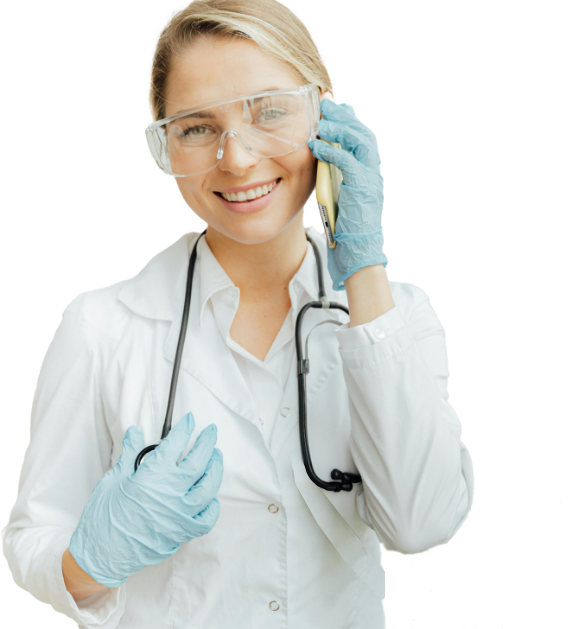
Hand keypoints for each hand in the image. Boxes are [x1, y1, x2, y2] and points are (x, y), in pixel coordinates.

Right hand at [69, 412, 222, 587]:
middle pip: (199, 461)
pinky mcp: (181, 533)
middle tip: (211, 431)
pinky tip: (210, 496)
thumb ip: (130, 454)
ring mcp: (179, 514)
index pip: (175, 444)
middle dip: (207, 442)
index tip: (190, 421)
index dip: (184, 429)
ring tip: (216, 457)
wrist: (100, 555)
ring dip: (215, 469)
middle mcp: (170, 493)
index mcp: (152, 476)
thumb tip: (135, 432)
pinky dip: (212, 505)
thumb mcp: (113, 479)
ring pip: (208, 487)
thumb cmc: (103, 517)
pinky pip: (206, 518)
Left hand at [309, 99, 387, 291]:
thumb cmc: (346, 228)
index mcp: (368, 173)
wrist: (358, 250)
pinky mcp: (362, 187)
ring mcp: (370, 178)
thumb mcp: (339, 196)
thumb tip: (320, 164)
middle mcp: (372, 172)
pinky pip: (347, 162)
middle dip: (345, 117)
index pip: (361, 139)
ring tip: (321, 121)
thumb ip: (334, 178)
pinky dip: (332, 150)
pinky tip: (316, 144)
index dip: (349, 121)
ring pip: (360, 142)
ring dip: (340, 128)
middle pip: (363, 134)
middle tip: (325, 104)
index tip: (333, 109)